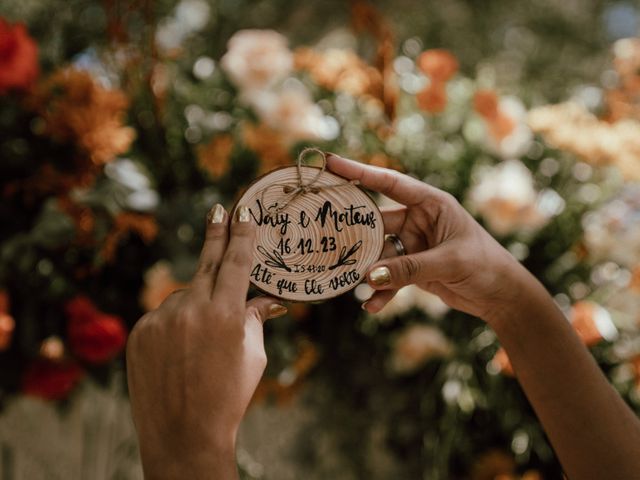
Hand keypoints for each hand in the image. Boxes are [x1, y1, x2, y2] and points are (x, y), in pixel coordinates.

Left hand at [126, 204, 286, 478]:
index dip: (242, 234)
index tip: (243, 212)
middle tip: (218, 209)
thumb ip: (256, 318)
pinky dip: (175, 323)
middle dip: (216, 234)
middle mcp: (192, 309)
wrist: (184, 435)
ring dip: (196, 304)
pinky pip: (163, 314)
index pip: (237, 262)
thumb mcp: (253, 355)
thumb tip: (268, 299)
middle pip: (207, 261)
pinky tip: (180, 351)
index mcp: (227, 314)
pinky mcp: (140, 331)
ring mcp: (162, 319)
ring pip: (184, 294)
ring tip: (200, 342)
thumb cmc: (229, 396)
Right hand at [327, 154, 528, 322]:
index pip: (390, 183)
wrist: (501, 295)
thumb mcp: (449, 262)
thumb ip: (408, 269)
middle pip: (377, 221)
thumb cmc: (485, 266)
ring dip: (366, 268)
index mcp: (431, 203)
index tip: (331, 163)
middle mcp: (418, 220)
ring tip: (348, 279)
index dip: (359, 172)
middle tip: (324, 232)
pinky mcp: (412, 268)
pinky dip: (381, 291)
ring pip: (379, 253)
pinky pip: (389, 277)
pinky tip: (372, 306)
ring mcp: (413, 244)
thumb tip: (369, 277)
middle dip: (353, 230)